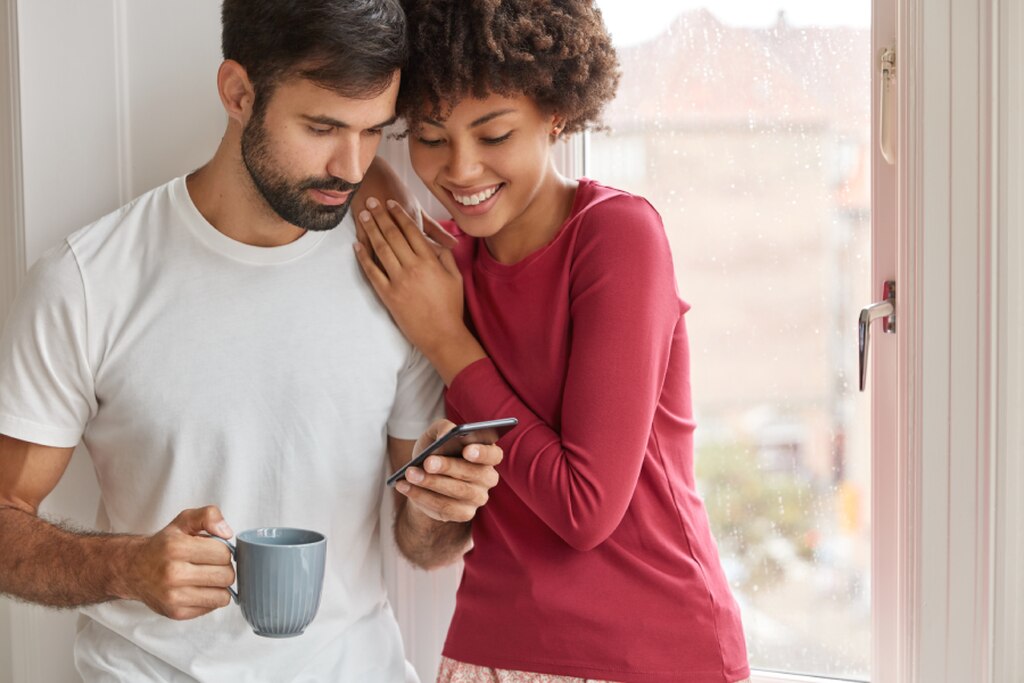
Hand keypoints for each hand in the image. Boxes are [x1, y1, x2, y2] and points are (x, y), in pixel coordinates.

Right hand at [118, 506, 235, 619]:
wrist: (133, 568)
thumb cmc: (163, 545)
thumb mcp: (184, 520)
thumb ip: (208, 515)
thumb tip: (226, 533)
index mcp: (176, 548)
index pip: (224, 554)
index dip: (224, 550)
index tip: (214, 550)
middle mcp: (173, 574)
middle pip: (226, 576)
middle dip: (225, 568)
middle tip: (212, 564)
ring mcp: (173, 596)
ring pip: (222, 596)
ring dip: (219, 586)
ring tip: (207, 577)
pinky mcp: (175, 612)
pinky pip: (211, 607)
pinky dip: (209, 598)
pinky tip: (198, 588)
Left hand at [353, 197, 465, 355]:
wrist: (442, 335)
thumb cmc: (451, 307)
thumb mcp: (455, 278)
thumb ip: (445, 257)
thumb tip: (439, 242)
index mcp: (430, 261)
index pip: (411, 231)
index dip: (400, 215)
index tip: (391, 203)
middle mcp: (412, 268)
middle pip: (393, 235)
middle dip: (381, 216)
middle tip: (371, 202)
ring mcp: (398, 281)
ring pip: (381, 250)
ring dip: (370, 231)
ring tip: (362, 217)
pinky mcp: (388, 295)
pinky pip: (372, 272)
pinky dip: (363, 258)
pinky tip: (357, 246)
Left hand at [396, 419, 502, 522]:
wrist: (425, 477)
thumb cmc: (436, 451)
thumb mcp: (436, 434)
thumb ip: (443, 428)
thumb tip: (446, 435)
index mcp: (487, 454)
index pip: (493, 454)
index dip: (482, 453)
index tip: (467, 450)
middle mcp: (487, 477)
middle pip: (472, 474)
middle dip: (448, 467)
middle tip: (427, 462)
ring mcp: (478, 498)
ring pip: (456, 492)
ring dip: (430, 483)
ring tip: (410, 474)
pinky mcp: (464, 514)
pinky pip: (444, 508)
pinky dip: (422, 497)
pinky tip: (406, 487)